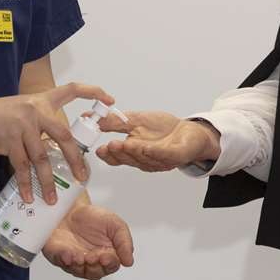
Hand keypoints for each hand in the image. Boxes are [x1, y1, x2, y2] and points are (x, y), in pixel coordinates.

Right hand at [0, 82, 112, 204]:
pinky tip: (30, 196)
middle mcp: (35, 110)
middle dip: (76, 160)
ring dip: (48, 181)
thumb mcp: (19, 110)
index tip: (110, 100)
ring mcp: (22, 124)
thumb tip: (56, 147)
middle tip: (82, 177)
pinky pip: (22, 167)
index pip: (72, 90)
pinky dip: (26, 184)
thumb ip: (38, 123)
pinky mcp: (8, 139)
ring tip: (52, 198)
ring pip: (43, 158)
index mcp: (40, 100)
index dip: (94, 93)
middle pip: (65, 136)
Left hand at [43, 203, 134, 279]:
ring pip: (77, 271)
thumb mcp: (115, 224)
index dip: (109, 263)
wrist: (73, 207)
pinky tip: (68, 255)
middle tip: (92, 256)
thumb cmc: (94, 218)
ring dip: (79, 266)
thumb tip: (129, 261)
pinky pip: (60, 261)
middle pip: (95, 272)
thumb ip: (124, 242)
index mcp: (106, 256)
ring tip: (80, 257)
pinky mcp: (57, 255)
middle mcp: (90, 262)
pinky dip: (64, 259)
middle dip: (94, 266)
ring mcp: (73, 261)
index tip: (106, 256)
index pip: (110, 266)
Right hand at [95, 110, 220, 171]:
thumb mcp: (134, 120)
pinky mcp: (177, 156)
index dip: (107, 155)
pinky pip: (165, 155)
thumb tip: (91, 118)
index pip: (116, 158)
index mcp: (132, 153)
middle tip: (110, 146)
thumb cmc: (162, 128)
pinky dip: (155, 152)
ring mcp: (160, 160)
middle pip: (129, 159)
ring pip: (145, 159)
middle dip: (119, 153)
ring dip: (135, 152)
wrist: (188, 131)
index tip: (98, 148)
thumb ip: (113, 121)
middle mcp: (144, 161)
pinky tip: (147, 147)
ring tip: (125, 144)